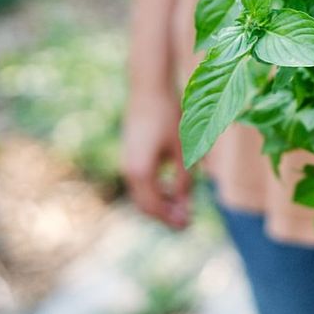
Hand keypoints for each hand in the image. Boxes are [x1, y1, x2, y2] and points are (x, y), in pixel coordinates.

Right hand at [122, 92, 191, 228]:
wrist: (148, 89)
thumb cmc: (169, 116)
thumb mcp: (183, 149)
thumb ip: (184, 177)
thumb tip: (183, 202)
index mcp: (140, 171)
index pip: (154, 206)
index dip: (171, 218)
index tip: (187, 224)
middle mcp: (128, 169)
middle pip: (145, 204)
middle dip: (165, 214)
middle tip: (186, 221)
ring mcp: (127, 161)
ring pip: (142, 194)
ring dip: (161, 202)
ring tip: (182, 206)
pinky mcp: (130, 154)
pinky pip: (141, 182)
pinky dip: (155, 190)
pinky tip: (172, 188)